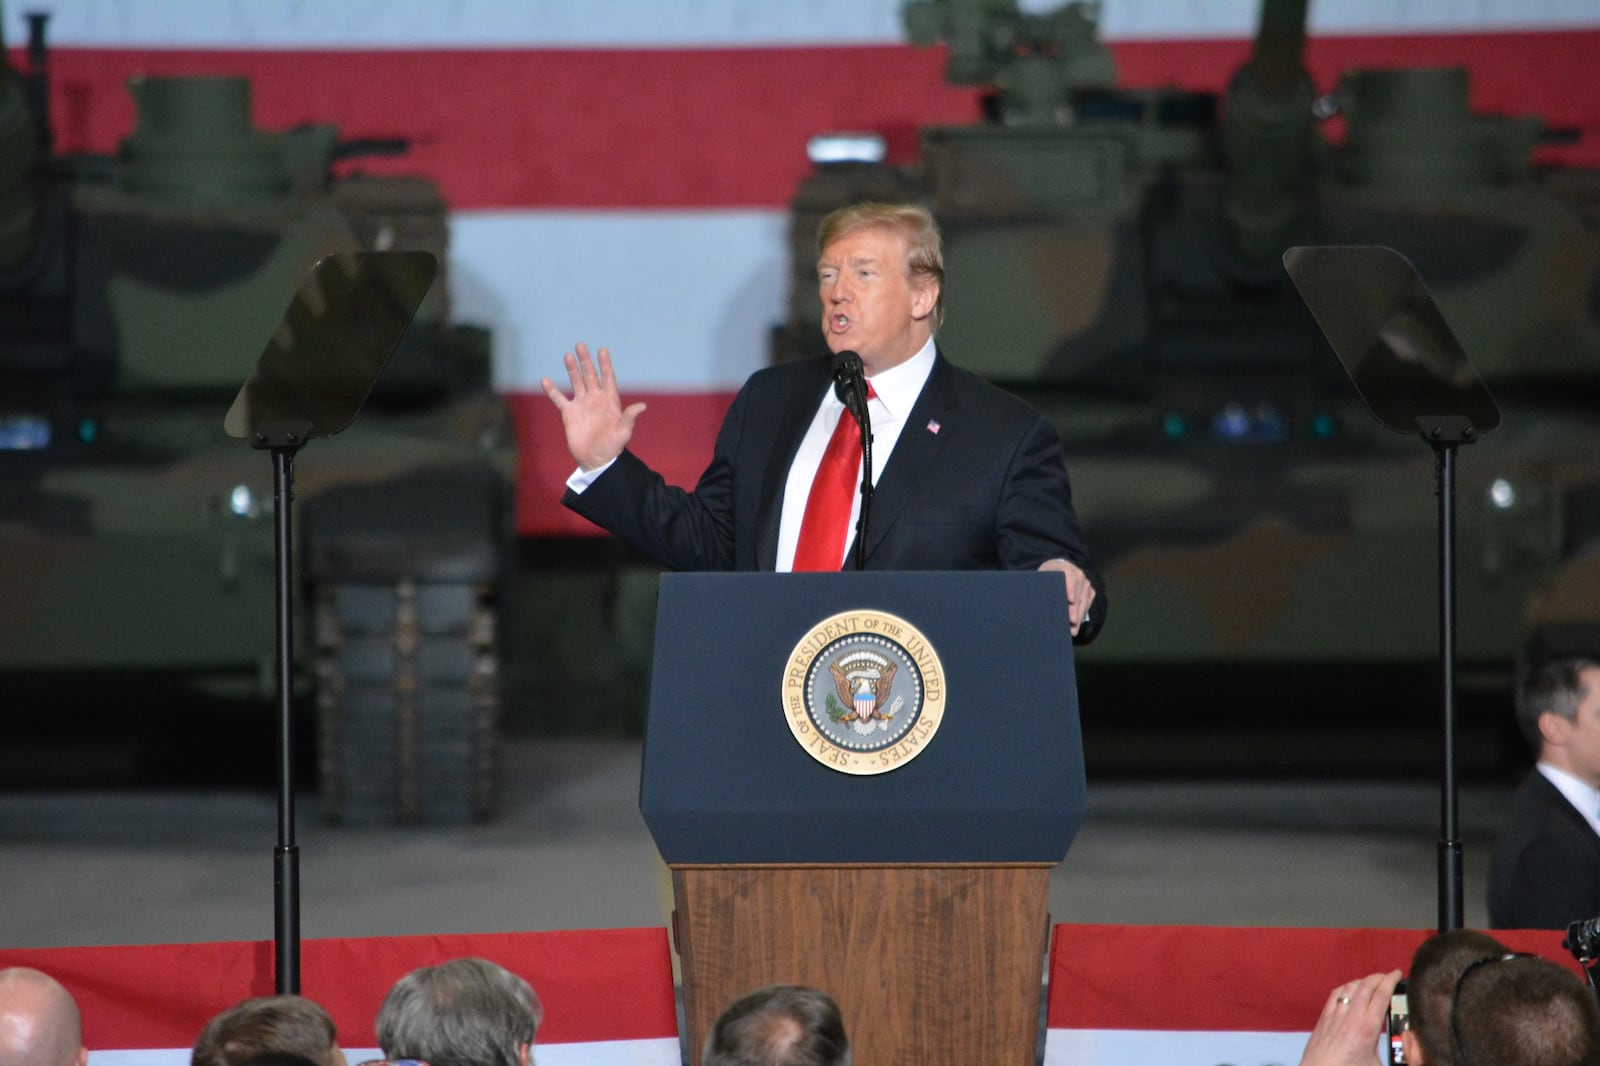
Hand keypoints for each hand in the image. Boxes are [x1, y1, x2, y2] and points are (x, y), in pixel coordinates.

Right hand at [539, 343, 647, 470]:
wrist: (596, 460)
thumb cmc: (612, 447)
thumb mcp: (623, 433)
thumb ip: (630, 418)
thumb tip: (642, 406)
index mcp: (609, 401)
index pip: (608, 378)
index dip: (605, 364)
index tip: (602, 350)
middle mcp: (595, 399)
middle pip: (590, 375)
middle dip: (585, 361)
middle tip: (580, 345)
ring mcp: (582, 405)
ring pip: (576, 382)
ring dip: (572, 369)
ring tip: (567, 356)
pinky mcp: (569, 413)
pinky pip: (559, 398)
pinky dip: (552, 390)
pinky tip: (545, 380)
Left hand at [1037, 558, 1094, 636]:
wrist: (1060, 568)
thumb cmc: (1048, 575)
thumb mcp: (1043, 576)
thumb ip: (1042, 585)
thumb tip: (1038, 600)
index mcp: (1065, 568)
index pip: (1069, 579)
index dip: (1070, 589)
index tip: (1070, 600)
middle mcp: (1078, 575)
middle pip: (1077, 594)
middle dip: (1075, 610)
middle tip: (1071, 622)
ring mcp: (1086, 583)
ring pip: (1083, 602)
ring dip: (1078, 616)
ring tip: (1073, 630)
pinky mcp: (1090, 591)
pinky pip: (1087, 605)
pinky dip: (1081, 615)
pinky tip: (1075, 625)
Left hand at [1297, 970, 1401, 1065]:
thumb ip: (1401, 1056)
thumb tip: (1413, 1042)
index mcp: (1366, 1029)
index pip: (1381, 995)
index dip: (1391, 980)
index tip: (1398, 974)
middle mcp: (1349, 1018)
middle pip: (1366, 986)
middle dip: (1379, 977)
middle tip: (1389, 977)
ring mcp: (1334, 1017)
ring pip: (1349, 987)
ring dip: (1363, 981)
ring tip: (1374, 982)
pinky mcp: (1323, 1019)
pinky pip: (1335, 995)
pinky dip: (1347, 987)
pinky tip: (1352, 990)